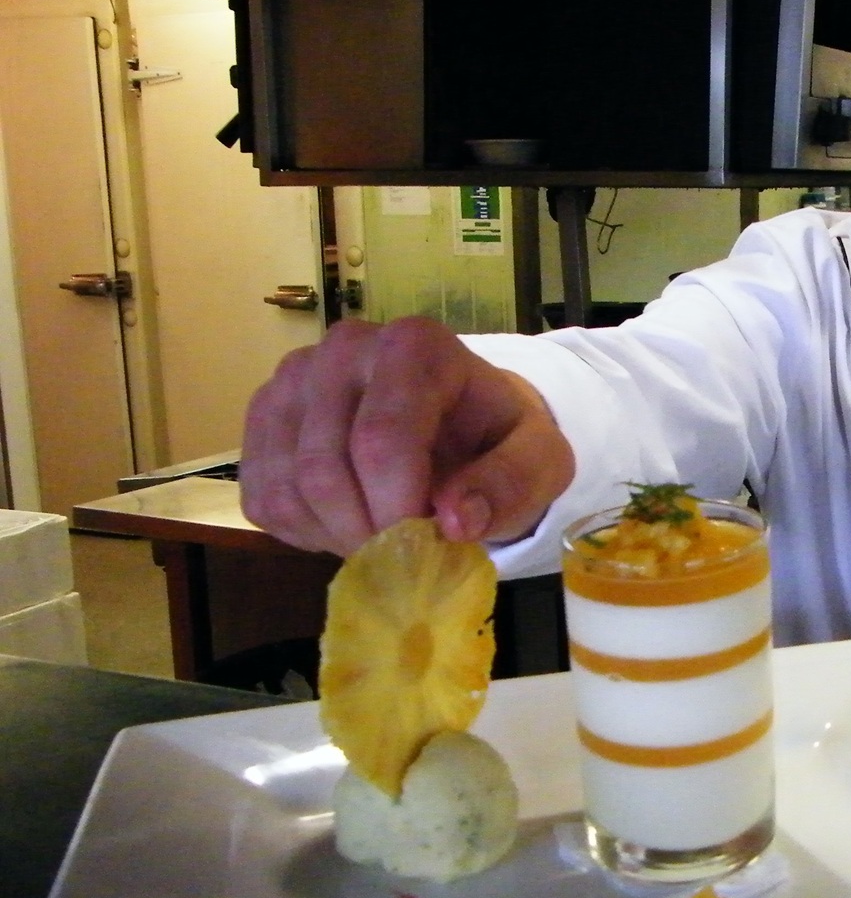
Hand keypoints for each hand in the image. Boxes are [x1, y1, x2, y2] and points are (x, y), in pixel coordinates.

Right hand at [241, 317, 574, 554]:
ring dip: (336, 534)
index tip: (429, 542)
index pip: (381, 441)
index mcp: (415, 346)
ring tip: (383, 532)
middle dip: (366, 530)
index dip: (398, 510)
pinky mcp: (264, 418)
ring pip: (287, 488)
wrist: (461, 422)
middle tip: (406, 551)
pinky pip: (264, 499)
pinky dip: (307, 531)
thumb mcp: (539, 459)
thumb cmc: (498, 437)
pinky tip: (349, 521)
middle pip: (324, 470)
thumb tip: (456, 520)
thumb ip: (513, 483)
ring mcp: (293, 380)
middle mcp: (344, 348)